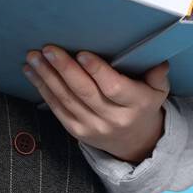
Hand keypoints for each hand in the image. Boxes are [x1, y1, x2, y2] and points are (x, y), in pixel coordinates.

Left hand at [21, 45, 169, 163]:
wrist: (135, 142)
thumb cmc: (143, 106)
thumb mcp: (157, 91)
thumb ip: (157, 75)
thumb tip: (159, 61)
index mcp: (135, 104)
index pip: (114, 88)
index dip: (97, 71)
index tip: (82, 54)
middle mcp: (112, 118)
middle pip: (84, 92)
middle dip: (64, 69)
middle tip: (49, 49)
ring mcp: (92, 126)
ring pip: (66, 99)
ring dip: (47, 76)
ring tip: (34, 57)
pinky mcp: (76, 130)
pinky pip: (57, 108)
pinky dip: (42, 88)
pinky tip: (32, 72)